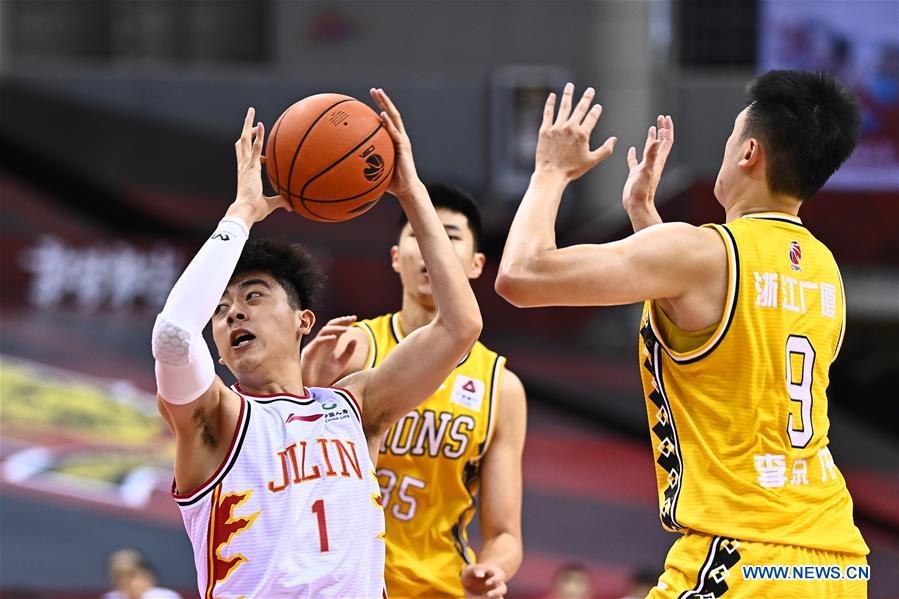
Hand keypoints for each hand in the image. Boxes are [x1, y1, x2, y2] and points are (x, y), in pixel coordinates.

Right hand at [227, 107, 291, 223]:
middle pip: (241, 142)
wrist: (246, 212)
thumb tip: (291, 207)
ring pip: (244, 139)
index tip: (265, 158)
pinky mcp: (251, 166)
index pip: (247, 156)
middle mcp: (243, 165)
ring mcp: (246, 164)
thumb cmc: (255, 211)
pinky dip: (257, 136)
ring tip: (251, 110)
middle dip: (245, 128)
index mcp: (246, 172)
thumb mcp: (270, 204)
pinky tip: (261, 124)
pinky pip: (255, 147)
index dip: (254, 152)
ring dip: (248, 124)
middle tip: (250, 115)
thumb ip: (281, 202)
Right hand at [301, 315, 357, 385]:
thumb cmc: (323, 376)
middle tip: (351, 318)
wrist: (311, 389)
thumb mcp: (340, 364)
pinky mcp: (309, 353)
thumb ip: (347, 353)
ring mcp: (315, 347)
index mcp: (329, 345)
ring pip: (324, 331)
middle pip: (330, 326)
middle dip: (341, 321)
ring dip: (335, 328)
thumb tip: (355, 339)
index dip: (345, 322)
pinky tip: (335, 338)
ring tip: (346, 329)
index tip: (354, 318)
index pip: (337, 329)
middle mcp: (322, 343)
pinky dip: (325, 338)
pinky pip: (317, 342)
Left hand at [370, 87, 422, 198]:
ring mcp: (402, 140)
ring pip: (394, 118)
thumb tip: (345, 163)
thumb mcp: (375, 169)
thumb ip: (364, 162)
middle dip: (383, 100)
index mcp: (393, 140)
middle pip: (391, 114)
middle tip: (374, 90)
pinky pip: (395, 133)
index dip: (380, 107)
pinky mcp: (404, 147)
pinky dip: (388, 123)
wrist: (406, 189)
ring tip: (378, 93)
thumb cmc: (390, 182)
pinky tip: (382, 115)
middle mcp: (399, 137)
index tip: (371, 98)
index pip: (387, 120)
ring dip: (386, 104)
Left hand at [461, 564, 506, 598]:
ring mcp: (495, 593)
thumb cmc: (472, 573)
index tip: (486, 583)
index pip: (500, 575)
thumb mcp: (472, 570)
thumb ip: (477, 571)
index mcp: (495, 573)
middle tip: (488, 595)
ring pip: (500, 598)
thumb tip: (480, 575)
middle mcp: (498, 584)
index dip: (495, 579)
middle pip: (503, 589)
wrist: (469, 583)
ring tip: (488, 598)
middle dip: (497, 592)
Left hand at [534, 83, 616, 182]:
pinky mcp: (545, 130)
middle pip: (580, 108)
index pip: (592, 117)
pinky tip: (552, 96)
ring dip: (568, 95)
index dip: (596, 110)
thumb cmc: (572, 170)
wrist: (551, 174)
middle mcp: (570, 127)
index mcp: (583, 134)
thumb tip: (614, 139)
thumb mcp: (592, 161)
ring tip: (570, 86)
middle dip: (586, 98)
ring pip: (564, 107)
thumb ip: (605, 150)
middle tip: (590, 90)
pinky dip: (550, 104)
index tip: (598, 106)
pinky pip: (548, 113)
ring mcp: (557, 128)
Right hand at [622, 114, 673, 213]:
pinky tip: (632, 149)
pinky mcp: (636, 174)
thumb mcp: (646, 169)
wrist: (636, 205)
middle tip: (661, 118)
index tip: (666, 117)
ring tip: (652, 128)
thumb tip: (655, 139)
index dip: (667, 128)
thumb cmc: (642, 190)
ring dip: (652, 138)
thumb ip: (651, 154)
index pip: (666, 140)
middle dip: (662, 129)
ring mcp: (645, 167)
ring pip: (650, 150)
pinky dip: (635, 154)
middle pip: (661, 142)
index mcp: (658, 160)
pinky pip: (636, 161)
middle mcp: (653, 162)